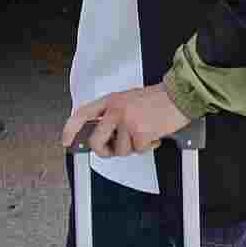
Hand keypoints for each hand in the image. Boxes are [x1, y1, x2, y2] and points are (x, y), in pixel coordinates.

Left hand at [62, 84, 190, 158]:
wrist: (179, 96)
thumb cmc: (157, 99)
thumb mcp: (128, 100)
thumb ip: (112, 114)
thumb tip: (101, 135)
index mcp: (111, 100)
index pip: (82, 114)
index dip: (70, 129)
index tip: (67, 140)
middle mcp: (116, 110)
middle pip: (96, 141)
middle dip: (104, 151)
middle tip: (114, 148)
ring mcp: (127, 122)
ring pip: (119, 150)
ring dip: (132, 147)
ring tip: (143, 132)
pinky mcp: (140, 133)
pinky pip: (137, 150)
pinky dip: (147, 146)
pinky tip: (153, 135)